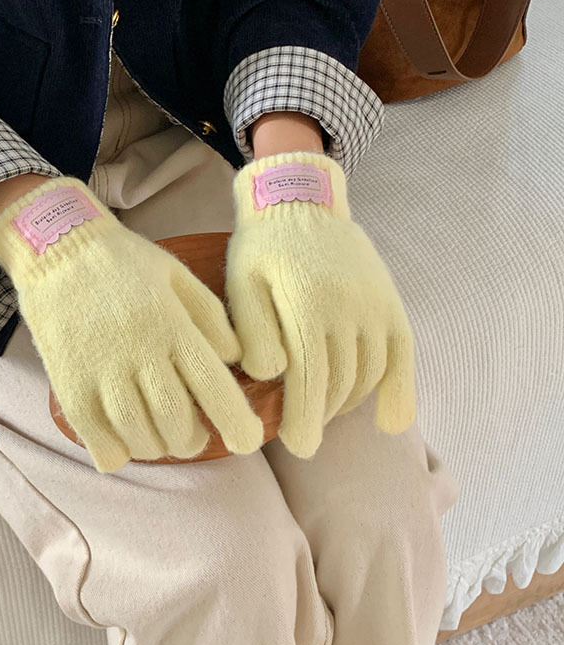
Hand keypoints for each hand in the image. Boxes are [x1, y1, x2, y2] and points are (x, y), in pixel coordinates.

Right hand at [0, 176, 263, 471]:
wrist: (57, 248)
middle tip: (194, 437)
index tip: (248, 442)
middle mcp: (138, 351)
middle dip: (192, 441)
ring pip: (138, 435)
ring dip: (156, 447)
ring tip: (160, 438)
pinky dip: (116, 452)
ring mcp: (100, 370)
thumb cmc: (125, 263)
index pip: (212, 385)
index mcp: (171, 324)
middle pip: (175, 421)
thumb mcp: (177, 275)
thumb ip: (211, 318)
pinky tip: (124, 443)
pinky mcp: (69, 383)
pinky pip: (96, 438)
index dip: (236, 422)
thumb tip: (236, 360)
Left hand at [225, 151, 415, 458]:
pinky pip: (403, 355)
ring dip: (348, 402)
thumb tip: (270, 375)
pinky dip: (399, 391)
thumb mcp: (242, 281)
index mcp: (308, 303)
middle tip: (302, 434)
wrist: (301, 199)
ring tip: (324, 412)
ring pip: (369, 373)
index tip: (296, 445)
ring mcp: (375, 304)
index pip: (311, 377)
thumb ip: (254, 329)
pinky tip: (390, 421)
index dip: (304, 418)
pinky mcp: (390, 301)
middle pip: (340, 382)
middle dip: (321, 415)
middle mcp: (349, 306)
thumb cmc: (262, 246)